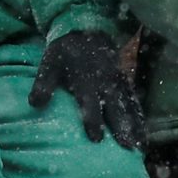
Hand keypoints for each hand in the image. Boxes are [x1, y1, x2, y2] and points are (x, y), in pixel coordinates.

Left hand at [30, 29, 143, 147]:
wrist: (87, 30)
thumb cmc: (65, 53)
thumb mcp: (49, 65)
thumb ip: (43, 84)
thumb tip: (34, 104)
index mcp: (85, 82)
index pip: (90, 104)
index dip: (93, 121)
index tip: (96, 139)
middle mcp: (105, 84)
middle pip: (114, 108)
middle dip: (121, 127)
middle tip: (127, 147)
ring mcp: (117, 83)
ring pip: (128, 107)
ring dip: (134, 126)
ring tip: (139, 147)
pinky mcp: (124, 83)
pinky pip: (134, 102)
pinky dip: (140, 119)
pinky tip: (144, 137)